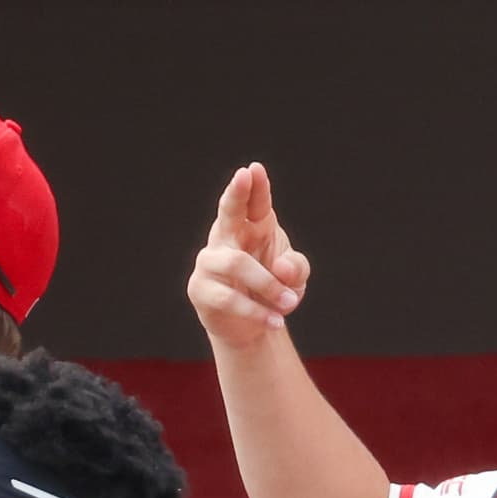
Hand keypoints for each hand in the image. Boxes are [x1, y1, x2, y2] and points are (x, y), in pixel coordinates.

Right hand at [187, 162, 309, 352]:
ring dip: (267, 284)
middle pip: (229, 211)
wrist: (252, 328)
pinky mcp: (200, 289)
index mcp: (253, 226)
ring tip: (289, 304)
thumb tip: (281, 269)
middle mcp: (227, 237)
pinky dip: (255, 311)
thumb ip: (297, 269)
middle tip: (243, 176)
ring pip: (236, 263)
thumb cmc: (273, 292)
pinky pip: (228, 297)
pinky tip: (274, 321)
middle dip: (236, 193)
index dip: (255, 186)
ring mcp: (210, 261)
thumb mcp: (295, 280)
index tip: (254, 169)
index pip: (254, 202)